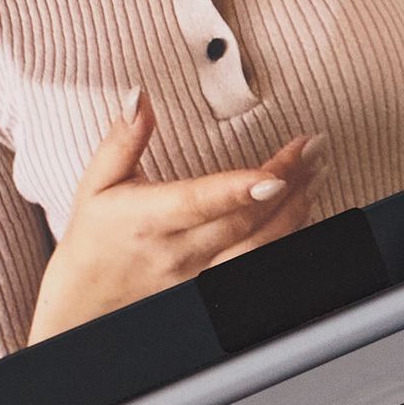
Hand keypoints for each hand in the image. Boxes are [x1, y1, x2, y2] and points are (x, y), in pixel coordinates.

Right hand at [26, 94, 323, 342]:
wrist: (86, 307)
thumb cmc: (94, 240)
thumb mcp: (98, 184)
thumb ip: (123, 139)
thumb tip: (139, 97)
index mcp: (149, 220)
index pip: (199, 204)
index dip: (238, 190)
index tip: (274, 175)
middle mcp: (179, 254)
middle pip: (243, 219)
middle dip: (286, 181)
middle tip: (314, 146)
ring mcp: (201, 278)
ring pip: (260, 247)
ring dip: (296, 209)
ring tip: (317, 172)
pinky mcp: (215, 293)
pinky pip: (260, 265)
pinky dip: (287, 237)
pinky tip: (303, 208)